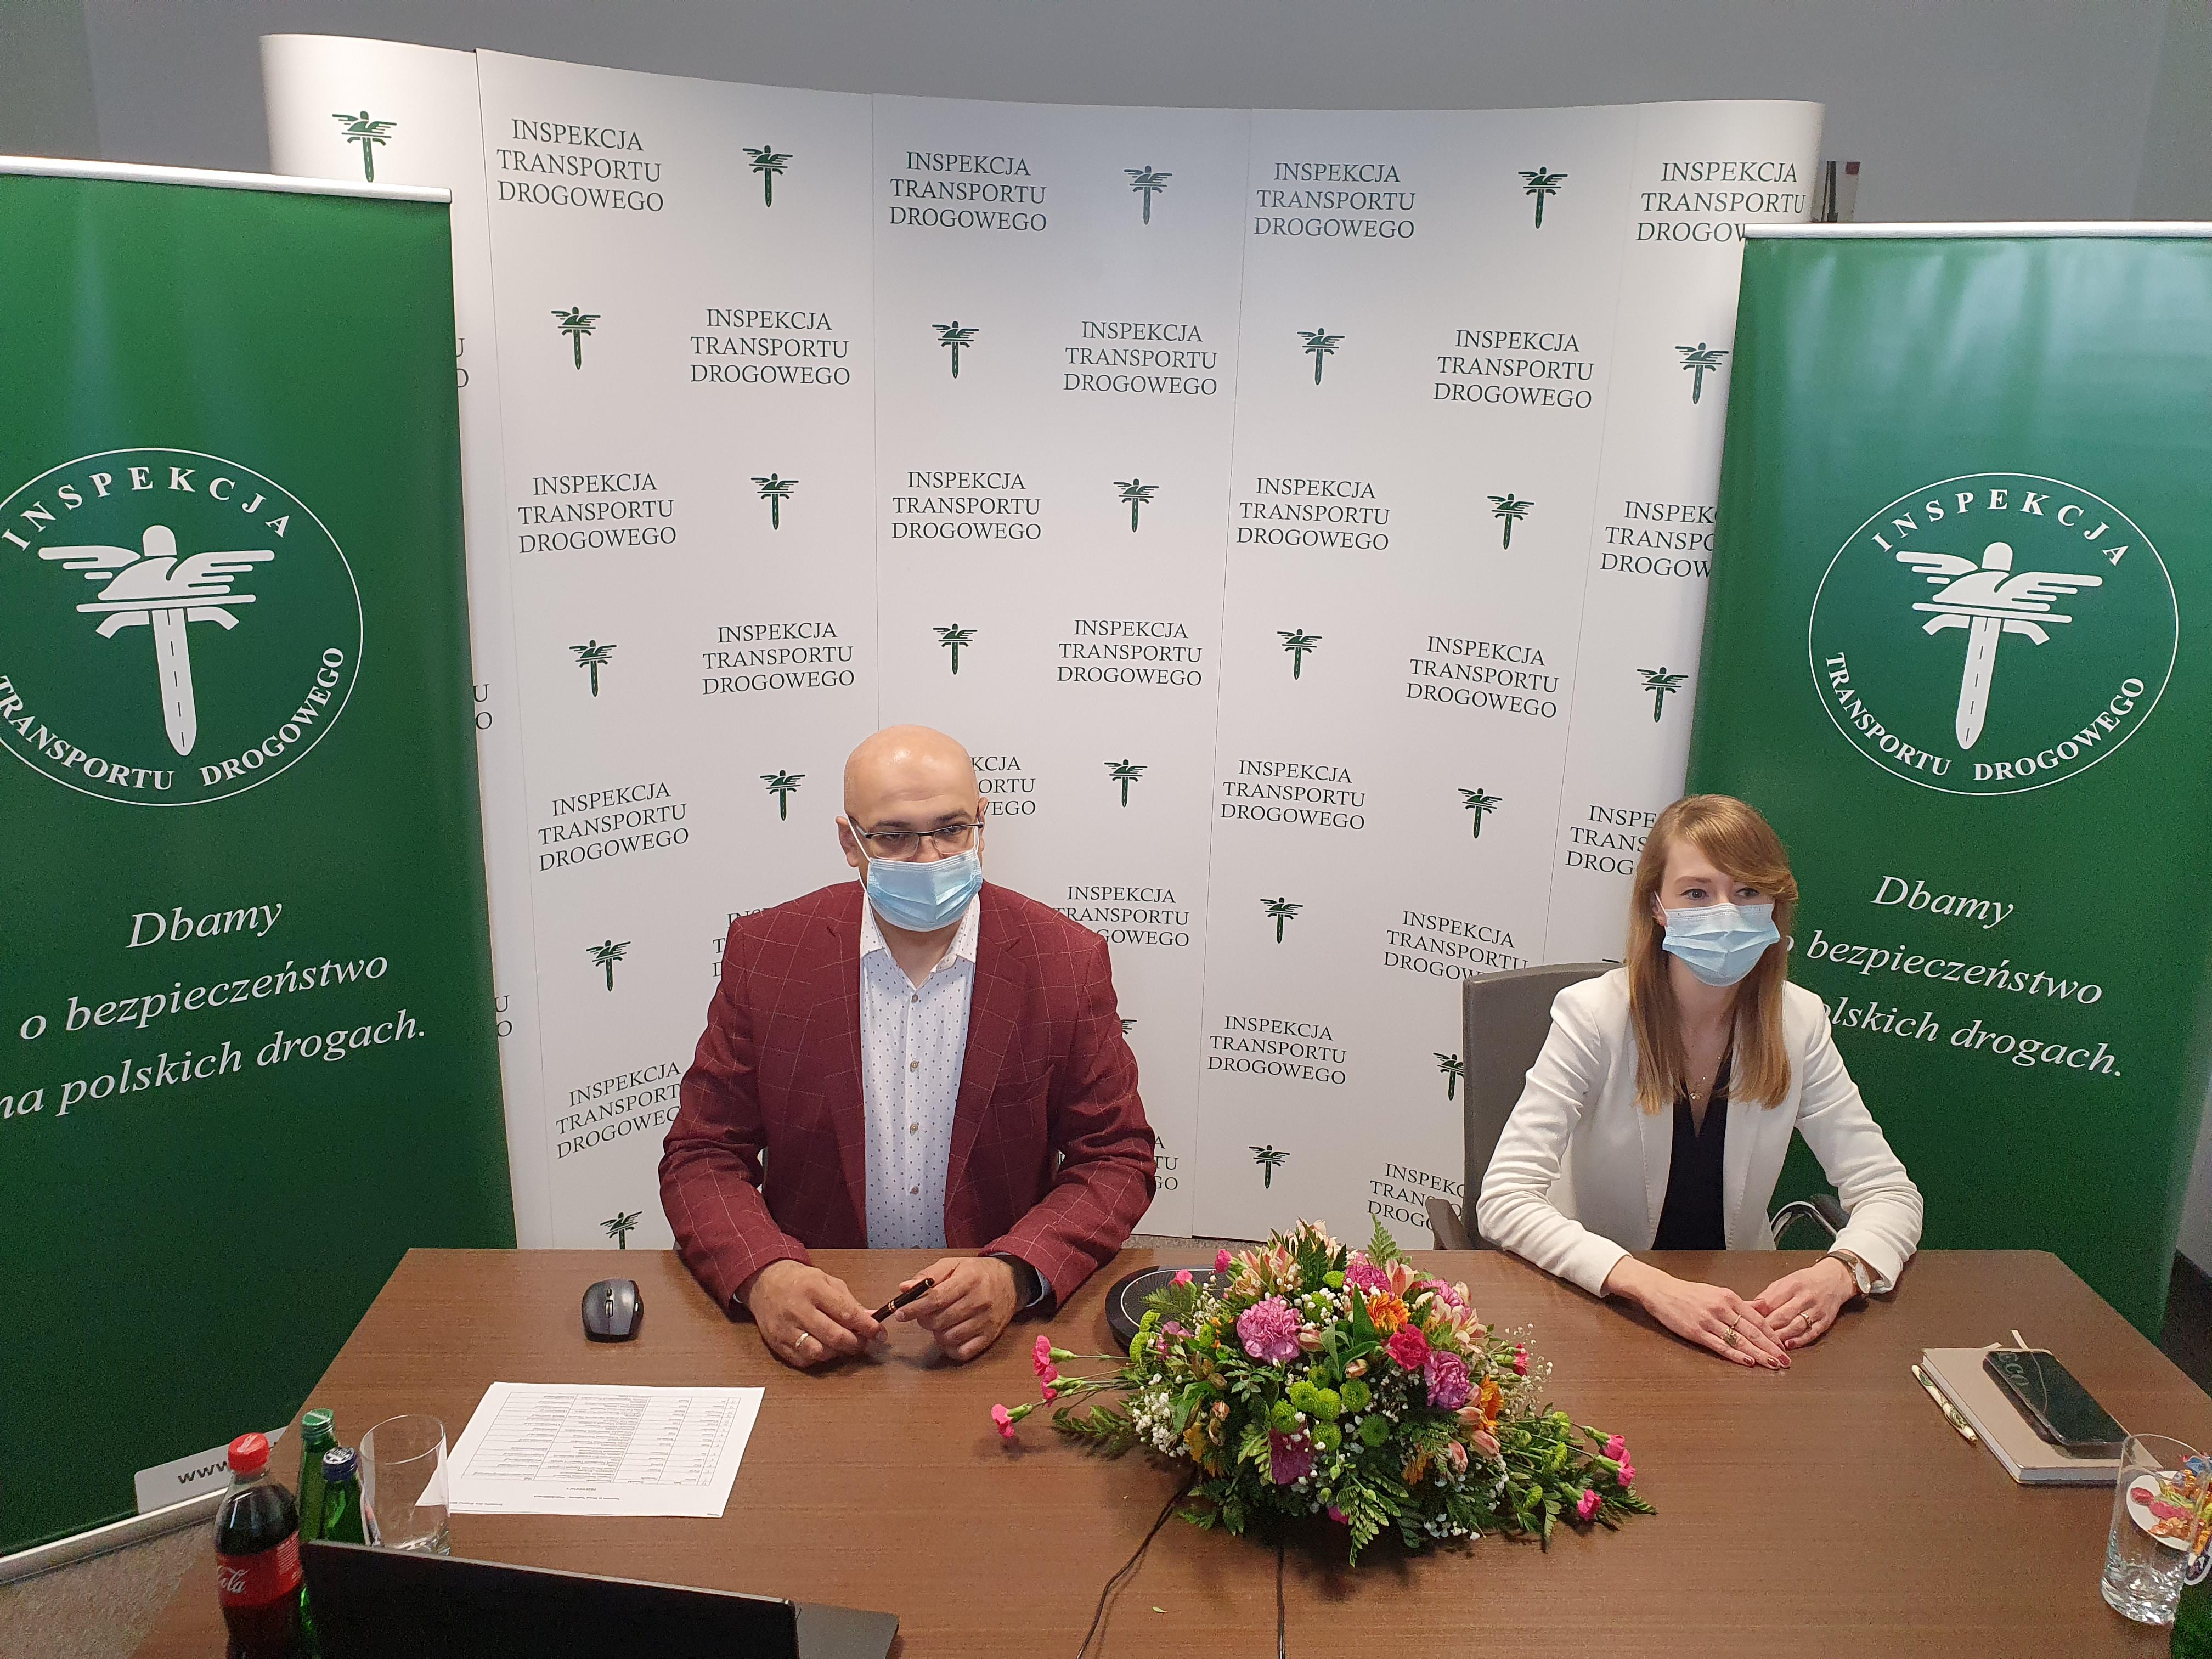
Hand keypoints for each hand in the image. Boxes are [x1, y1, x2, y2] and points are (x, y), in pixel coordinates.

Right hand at [741, 1260, 880, 1369]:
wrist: (764, 1281)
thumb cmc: (799, 1280)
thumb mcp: (827, 1281)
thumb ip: (850, 1301)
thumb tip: (872, 1318)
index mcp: (813, 1288)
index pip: (846, 1313)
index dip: (867, 1326)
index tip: (879, 1333)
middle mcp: (798, 1309)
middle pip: (834, 1336)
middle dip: (855, 1343)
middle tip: (864, 1342)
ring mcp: (785, 1328)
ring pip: (818, 1352)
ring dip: (837, 1353)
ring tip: (842, 1345)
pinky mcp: (776, 1343)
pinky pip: (802, 1360)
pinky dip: (818, 1358)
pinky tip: (823, 1348)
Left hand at [896, 1256, 1019, 1362]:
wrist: (1011, 1282)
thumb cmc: (978, 1273)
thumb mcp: (953, 1265)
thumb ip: (928, 1275)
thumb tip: (905, 1288)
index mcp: (968, 1280)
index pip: (936, 1298)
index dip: (914, 1308)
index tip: (900, 1313)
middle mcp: (979, 1301)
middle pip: (940, 1320)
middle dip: (924, 1319)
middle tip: (925, 1313)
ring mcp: (985, 1321)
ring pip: (949, 1337)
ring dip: (937, 1333)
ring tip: (940, 1322)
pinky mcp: (989, 1336)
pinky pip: (963, 1352)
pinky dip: (950, 1347)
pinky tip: (949, 1335)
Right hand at [1604, 1258, 1789, 1369]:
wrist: (1661, 1290)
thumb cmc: (1688, 1292)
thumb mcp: (1717, 1293)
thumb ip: (1740, 1304)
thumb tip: (1762, 1308)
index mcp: (1728, 1297)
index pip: (1757, 1318)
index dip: (1773, 1334)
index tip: (1784, 1346)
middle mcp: (1721, 1308)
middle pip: (1752, 1331)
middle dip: (1771, 1347)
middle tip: (1785, 1361)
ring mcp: (1709, 1321)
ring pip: (1739, 1340)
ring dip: (1759, 1354)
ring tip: (1773, 1364)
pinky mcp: (1696, 1332)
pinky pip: (1720, 1346)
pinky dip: (1736, 1355)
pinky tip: (1748, 1361)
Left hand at [1752, 1257, 1855, 1350]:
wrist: (1834, 1279)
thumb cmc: (1805, 1281)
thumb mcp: (1784, 1281)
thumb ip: (1768, 1295)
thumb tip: (1750, 1308)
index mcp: (1792, 1285)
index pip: (1771, 1302)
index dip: (1758, 1314)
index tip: (1747, 1322)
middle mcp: (1805, 1297)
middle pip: (1782, 1316)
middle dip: (1767, 1328)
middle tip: (1755, 1336)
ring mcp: (1816, 1310)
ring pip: (1796, 1326)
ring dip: (1781, 1336)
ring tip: (1769, 1343)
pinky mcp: (1825, 1321)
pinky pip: (1811, 1333)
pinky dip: (1799, 1340)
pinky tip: (1788, 1345)